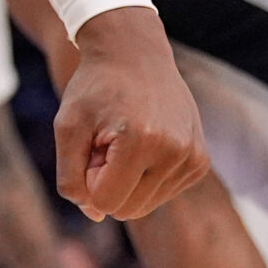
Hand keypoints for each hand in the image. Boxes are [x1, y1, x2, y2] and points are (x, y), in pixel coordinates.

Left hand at [55, 5, 207, 219]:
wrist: (134, 52)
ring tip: (123, 139)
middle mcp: (176, 152)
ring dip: (125, 180)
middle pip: (127, 209)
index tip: (89, 146)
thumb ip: (71, 177)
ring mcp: (194, 158)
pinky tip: (142, 141)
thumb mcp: (67, 126)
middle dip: (106, 182)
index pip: (106, 203)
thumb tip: (96, 215)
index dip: (88, 179)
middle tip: (104, 141)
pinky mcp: (201, 161)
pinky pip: (162, 193)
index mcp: (142, 141)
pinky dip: (144, 176)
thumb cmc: (95, 87)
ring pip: (145, 205)